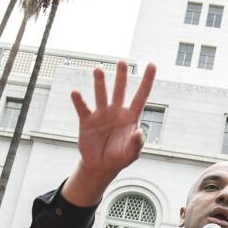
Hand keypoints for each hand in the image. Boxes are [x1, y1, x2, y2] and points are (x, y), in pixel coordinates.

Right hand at [69, 61, 156, 186]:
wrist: (101, 166)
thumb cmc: (119, 158)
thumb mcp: (131, 154)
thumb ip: (136, 143)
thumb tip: (139, 132)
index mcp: (131, 117)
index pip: (141, 96)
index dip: (147, 80)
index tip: (152, 64)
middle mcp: (116, 111)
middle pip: (120, 90)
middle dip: (122, 76)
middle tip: (122, 62)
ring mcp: (101, 114)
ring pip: (101, 95)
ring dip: (100, 83)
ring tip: (98, 70)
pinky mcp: (87, 121)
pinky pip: (83, 108)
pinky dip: (79, 101)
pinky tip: (75, 93)